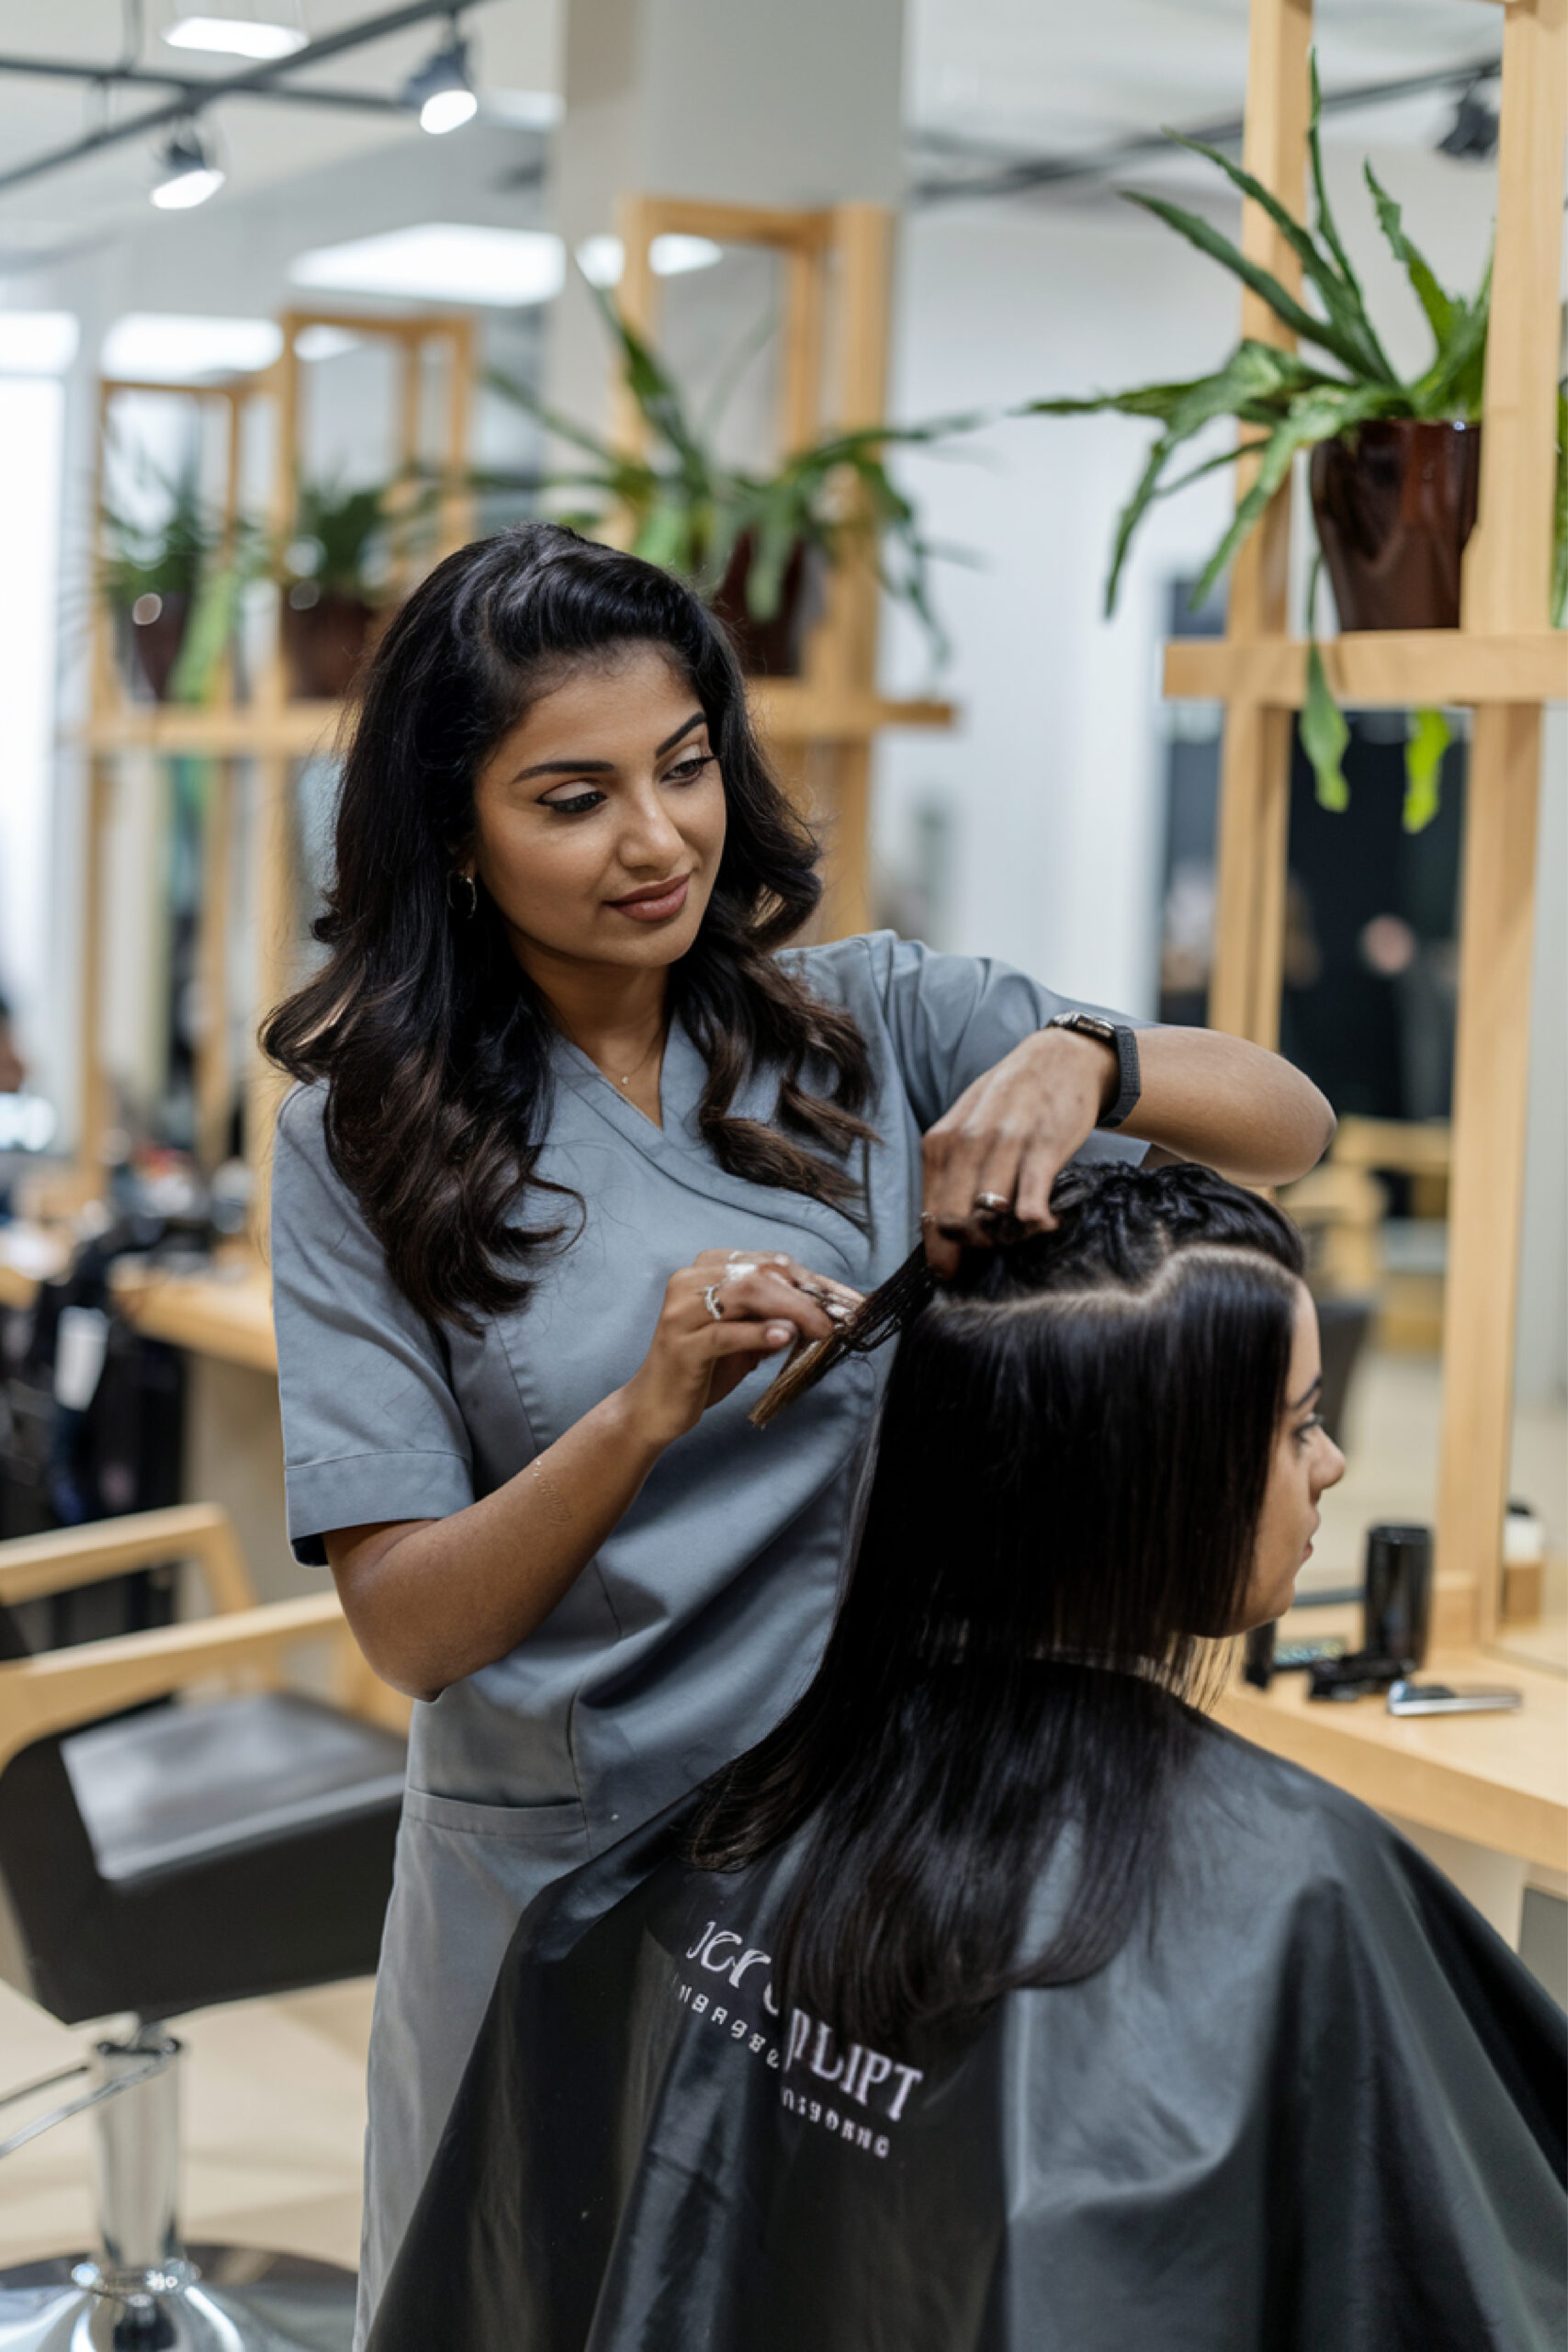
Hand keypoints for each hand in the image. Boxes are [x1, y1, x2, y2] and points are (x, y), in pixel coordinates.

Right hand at [619, 1250, 862, 1448]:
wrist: (655, 1407)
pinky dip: (758, 1333)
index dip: (815, 1281)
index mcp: (706, 1269)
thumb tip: (828, 1313)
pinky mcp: (681, 1345)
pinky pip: (724, 1333)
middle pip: (760, 1273)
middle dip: (807, 1295)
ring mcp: (681, 1312)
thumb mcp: (747, 1337)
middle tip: (840, 1320)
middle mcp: (690, 1281)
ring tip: (820, 1329)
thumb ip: (777, 1318)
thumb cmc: (704, 1368)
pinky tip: (784, 1338)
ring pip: (745, 1293)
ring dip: (791, 1309)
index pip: (770, 1263)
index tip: (850, 1301)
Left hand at [921, 1027, 1115, 1275]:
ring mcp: (1004, 1144)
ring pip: (990, 1220)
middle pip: (955, 1222)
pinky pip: (1028, 1207)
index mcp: (940, 1142)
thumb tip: (941, 1230)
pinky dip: (1035, 1225)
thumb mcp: (967, 1125)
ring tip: (1024, 1227)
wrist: (1060, 1057)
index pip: (930, 1215)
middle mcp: (966, 1142)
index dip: (941, 1252)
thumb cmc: (1010, 1099)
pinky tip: (1045, 1218)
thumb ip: (951, 1170)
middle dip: (975, 1246)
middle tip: (999, 1240)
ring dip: (1008, 1237)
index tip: (954, 1270)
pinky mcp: (1043, 1148)